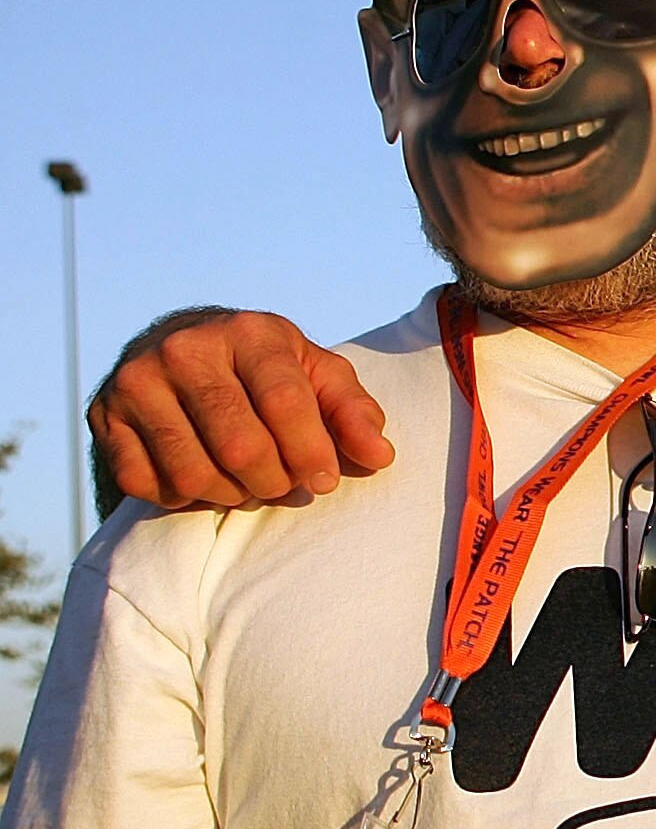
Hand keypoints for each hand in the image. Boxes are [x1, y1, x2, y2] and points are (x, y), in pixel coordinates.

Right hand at [90, 310, 390, 511]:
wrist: (180, 348)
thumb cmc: (265, 369)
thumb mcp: (315, 374)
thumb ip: (352, 411)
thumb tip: (378, 456)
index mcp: (248, 333)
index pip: (285, 403)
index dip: (311, 452)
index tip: (325, 480)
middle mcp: (186, 350)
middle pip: (240, 446)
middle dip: (274, 481)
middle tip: (286, 484)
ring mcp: (137, 381)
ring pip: (193, 472)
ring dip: (231, 493)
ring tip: (248, 481)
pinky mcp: (103, 415)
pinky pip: (146, 484)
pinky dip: (182, 495)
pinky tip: (201, 474)